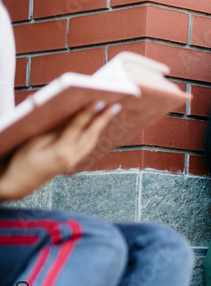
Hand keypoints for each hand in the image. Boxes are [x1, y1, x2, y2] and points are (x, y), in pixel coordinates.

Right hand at [0, 102, 119, 200]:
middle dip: (103, 119)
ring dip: (101, 127)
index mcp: (60, 151)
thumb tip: (68, 116)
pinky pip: (87, 148)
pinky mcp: (72, 164)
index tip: (99, 102)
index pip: (77, 127)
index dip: (88, 113)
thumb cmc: (21, 161)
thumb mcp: (33, 142)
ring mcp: (73, 162)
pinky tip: (96, 128)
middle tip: (116, 105)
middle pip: (90, 134)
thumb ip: (52, 130)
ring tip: (109, 113)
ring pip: (92, 142)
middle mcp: (71, 157)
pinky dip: (93, 136)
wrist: (19, 183)